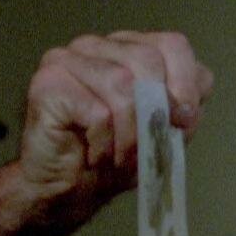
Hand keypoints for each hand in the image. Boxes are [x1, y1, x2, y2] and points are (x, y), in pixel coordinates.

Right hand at [0, 31, 213, 235]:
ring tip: (117, 155)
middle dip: (155, 113)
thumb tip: (187, 104)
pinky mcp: (48, 82)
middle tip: (144, 147)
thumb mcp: (165, 130)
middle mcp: (96, 45)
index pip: (173, 45)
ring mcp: (68, 59)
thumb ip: (184, 107)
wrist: (69, 190)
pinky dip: (104, 143)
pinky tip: (93, 153)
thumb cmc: (114, 156)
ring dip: (128, 134)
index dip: (185, 85)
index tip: (183, 121)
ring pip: (122, 85)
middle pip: (148, 61)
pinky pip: (97, 112)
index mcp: (128, 48)